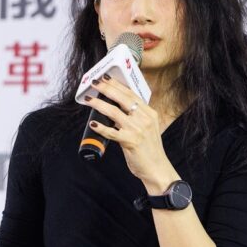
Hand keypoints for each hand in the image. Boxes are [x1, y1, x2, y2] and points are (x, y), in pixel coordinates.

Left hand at [83, 75, 178, 191]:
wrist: (157, 168)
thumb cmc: (150, 149)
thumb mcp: (147, 128)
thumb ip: (136, 117)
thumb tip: (116, 108)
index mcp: (149, 113)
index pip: (131, 94)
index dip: (117, 84)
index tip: (106, 78)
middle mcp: (144, 119)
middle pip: (122, 99)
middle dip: (107, 88)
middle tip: (95, 82)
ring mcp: (137, 130)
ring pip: (114, 112)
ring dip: (99, 104)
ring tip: (89, 99)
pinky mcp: (130, 141)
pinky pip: (111, 132)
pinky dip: (101, 127)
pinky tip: (93, 124)